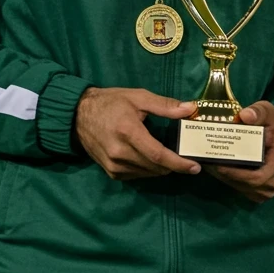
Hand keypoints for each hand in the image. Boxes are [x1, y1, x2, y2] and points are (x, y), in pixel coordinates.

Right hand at [76, 87, 199, 180]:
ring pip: (147, 173)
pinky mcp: (110, 171)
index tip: (195, 167)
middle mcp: (120, 152)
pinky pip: (136, 175)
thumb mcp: (138, 97)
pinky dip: (147, 170)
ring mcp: (113, 165)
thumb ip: (165, 105)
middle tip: (185, 158)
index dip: (179, 163)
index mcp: (128, 132)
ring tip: (169, 157)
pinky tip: (150, 159)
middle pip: (155, 167)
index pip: (158, 155)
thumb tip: (190, 108)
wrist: (78, 114)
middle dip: (173, 165)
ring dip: (161, 168)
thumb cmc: (111, 102)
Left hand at [204, 101, 273, 203]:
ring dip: (225, 178)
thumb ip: (258, 112)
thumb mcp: (268, 112)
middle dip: (225, 175)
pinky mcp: (260, 191)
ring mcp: (268, 189)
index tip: (217, 164)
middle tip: (207, 162)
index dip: (236, 174)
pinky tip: (218, 168)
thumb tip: (245, 115)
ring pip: (242, 188)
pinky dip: (229, 180)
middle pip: (246, 185)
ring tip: (209, 164)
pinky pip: (242, 189)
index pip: (257, 177)